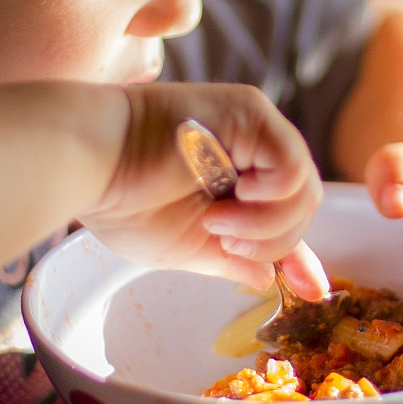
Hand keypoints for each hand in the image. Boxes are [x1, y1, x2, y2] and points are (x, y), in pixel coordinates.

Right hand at [80, 82, 322, 289]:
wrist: (89, 163)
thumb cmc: (122, 201)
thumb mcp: (187, 246)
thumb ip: (231, 260)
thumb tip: (266, 279)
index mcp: (236, 175)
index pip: (285, 214)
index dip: (300, 256)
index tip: (313, 291)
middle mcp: (251, 145)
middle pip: (301, 205)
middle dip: (271, 240)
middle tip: (223, 238)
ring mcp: (253, 125)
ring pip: (303, 190)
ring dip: (264, 223)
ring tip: (217, 221)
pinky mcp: (250, 111)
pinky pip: (292, 166)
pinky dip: (270, 195)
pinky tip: (234, 194)